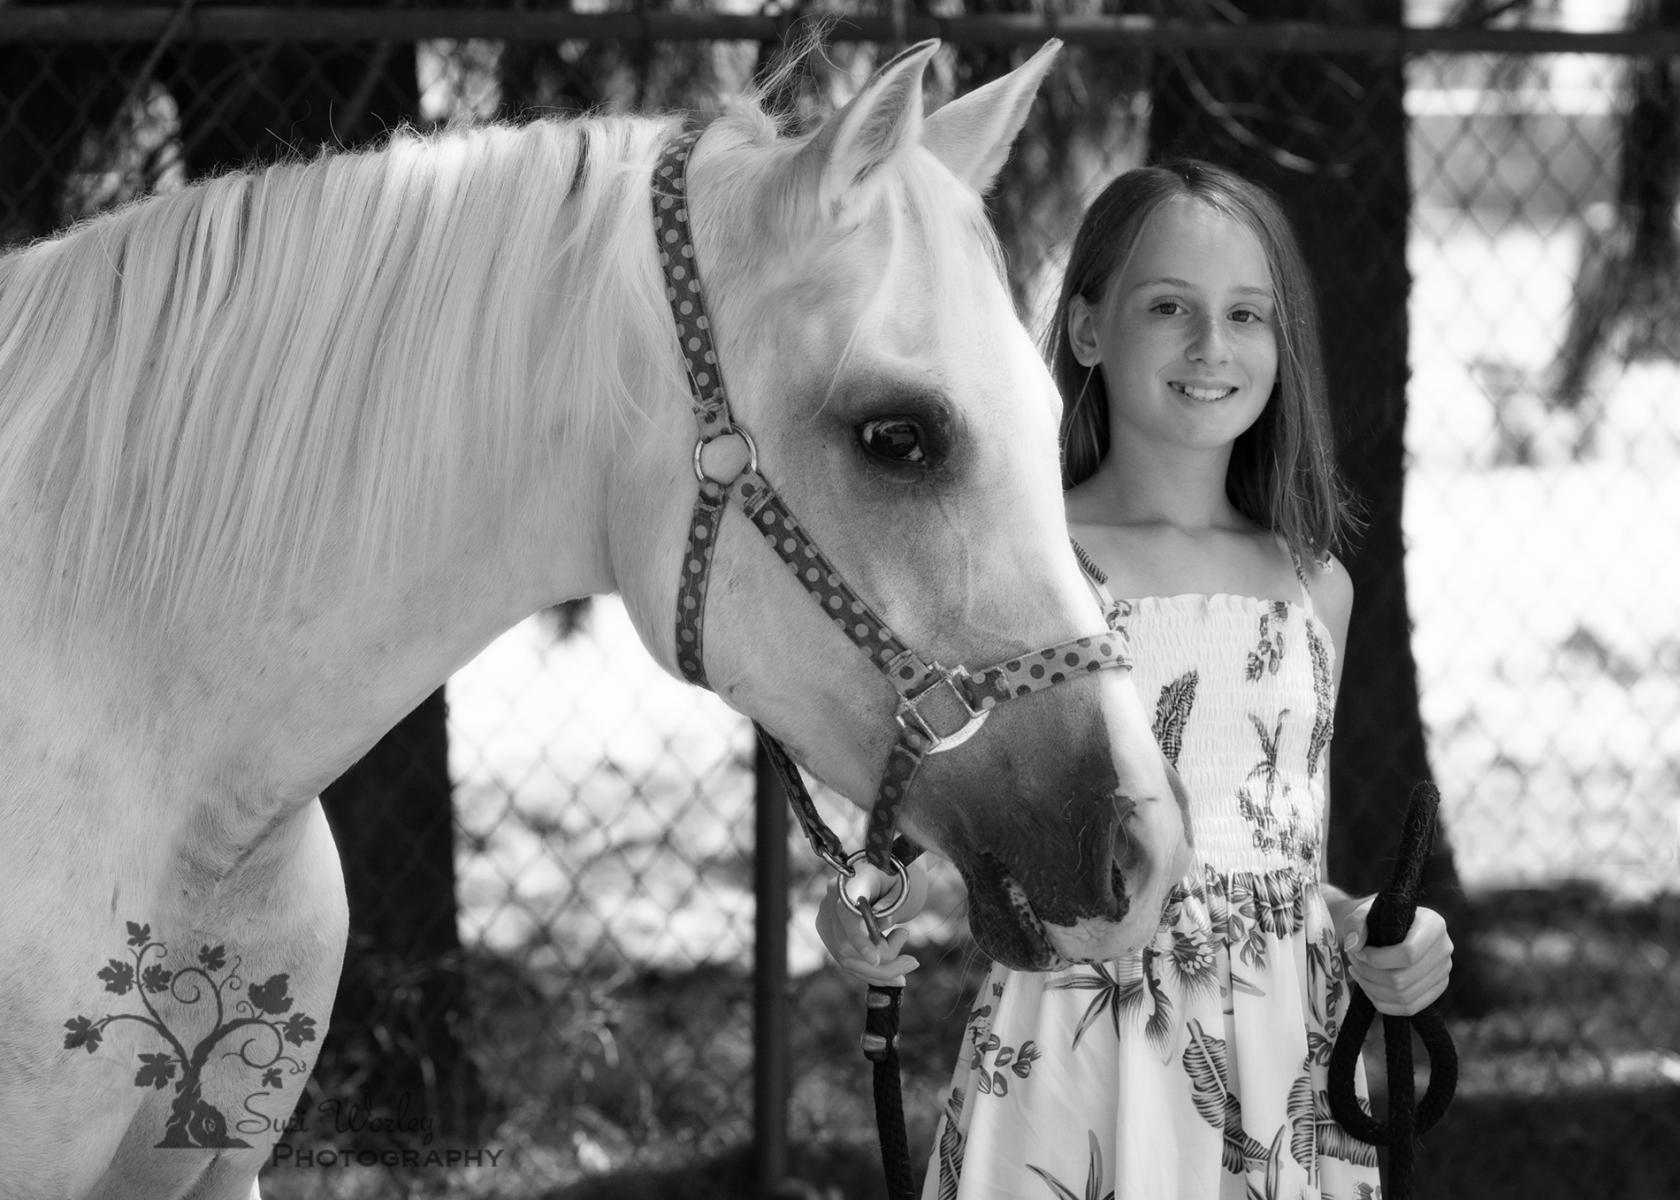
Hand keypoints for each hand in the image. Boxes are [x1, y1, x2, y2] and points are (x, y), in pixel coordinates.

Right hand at [815, 858, 930, 987]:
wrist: (891, 874)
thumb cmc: (903, 878)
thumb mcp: (907, 889)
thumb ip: (893, 908)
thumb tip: (880, 928)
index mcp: (853, 878)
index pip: (846, 912)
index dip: (858, 938)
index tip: (876, 960)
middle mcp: (833, 896)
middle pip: (845, 944)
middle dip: (880, 964)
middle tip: (913, 962)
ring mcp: (827, 915)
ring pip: (845, 957)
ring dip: (879, 971)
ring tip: (908, 963)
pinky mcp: (829, 931)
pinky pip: (847, 959)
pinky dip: (870, 970)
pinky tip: (895, 975)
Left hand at [1340, 897, 1452, 1015]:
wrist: (1394, 924)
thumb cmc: (1380, 917)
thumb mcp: (1364, 911)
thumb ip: (1355, 923)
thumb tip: (1354, 947)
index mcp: (1433, 925)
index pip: (1407, 953)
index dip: (1376, 958)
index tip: (1358, 951)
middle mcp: (1444, 949)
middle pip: (1402, 979)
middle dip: (1369, 974)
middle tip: (1353, 962)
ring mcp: (1444, 972)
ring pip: (1404, 997)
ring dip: (1372, 988)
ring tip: (1357, 972)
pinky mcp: (1437, 988)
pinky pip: (1410, 1008)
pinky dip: (1383, 1002)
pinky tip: (1368, 987)